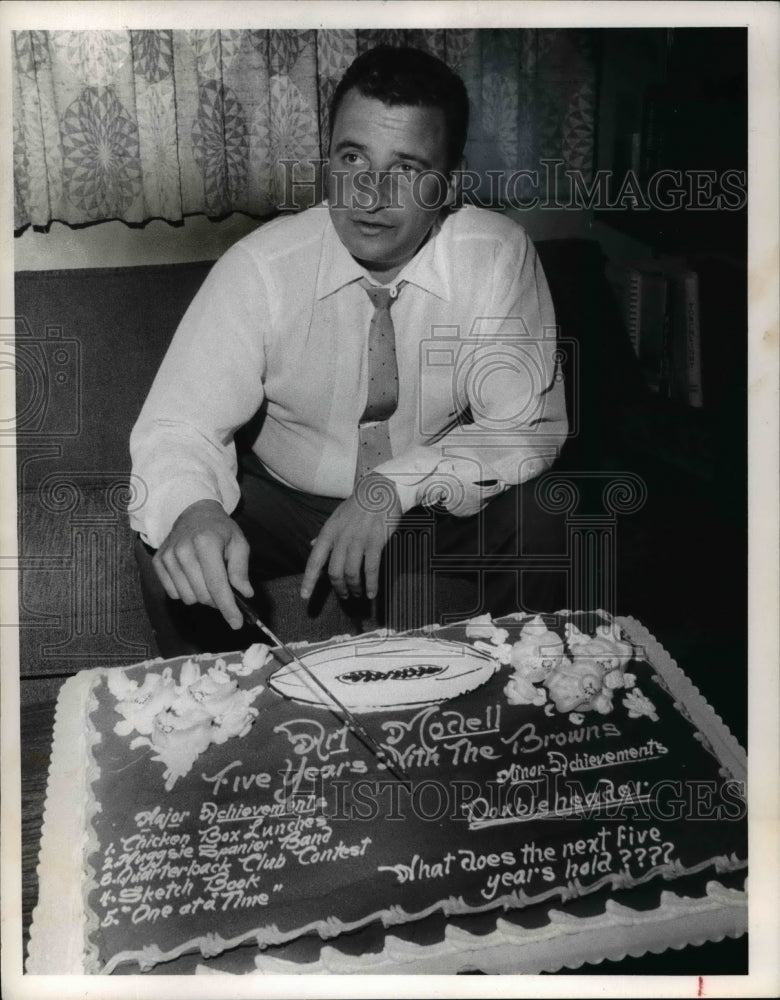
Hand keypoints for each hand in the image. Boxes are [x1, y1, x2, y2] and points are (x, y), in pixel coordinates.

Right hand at [153, 499, 252, 628]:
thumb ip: (241, 569)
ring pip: (188, 598)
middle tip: (224, 588)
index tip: (236, 623)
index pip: (217, 584)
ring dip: (201, 595)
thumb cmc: (220, 530)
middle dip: (217, 600)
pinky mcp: (158, 562)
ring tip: (207, 578)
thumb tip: (244, 593)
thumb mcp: (238, 543)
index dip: (228, 607)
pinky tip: (192, 576)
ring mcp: (168, 557)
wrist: (194, 513)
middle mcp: (183, 550)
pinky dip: (186, 591)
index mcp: (206, 543)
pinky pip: (174, 594)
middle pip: (202, 595)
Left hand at [301, 475, 401, 601]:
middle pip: (334, 572)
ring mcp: (359, 540)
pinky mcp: (376, 542)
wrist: (379, 490)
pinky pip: (371, 569)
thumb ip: (324, 534)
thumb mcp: (335, 517)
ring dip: (354, 588)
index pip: (314, 560)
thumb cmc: (356, 506)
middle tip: (344, 595)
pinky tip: (371, 593)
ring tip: (357, 593)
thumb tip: (311, 545)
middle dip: (339, 588)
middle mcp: (341, 538)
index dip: (309, 580)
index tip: (305, 596)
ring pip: (351, 573)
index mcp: (328, 532)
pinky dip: (371, 585)